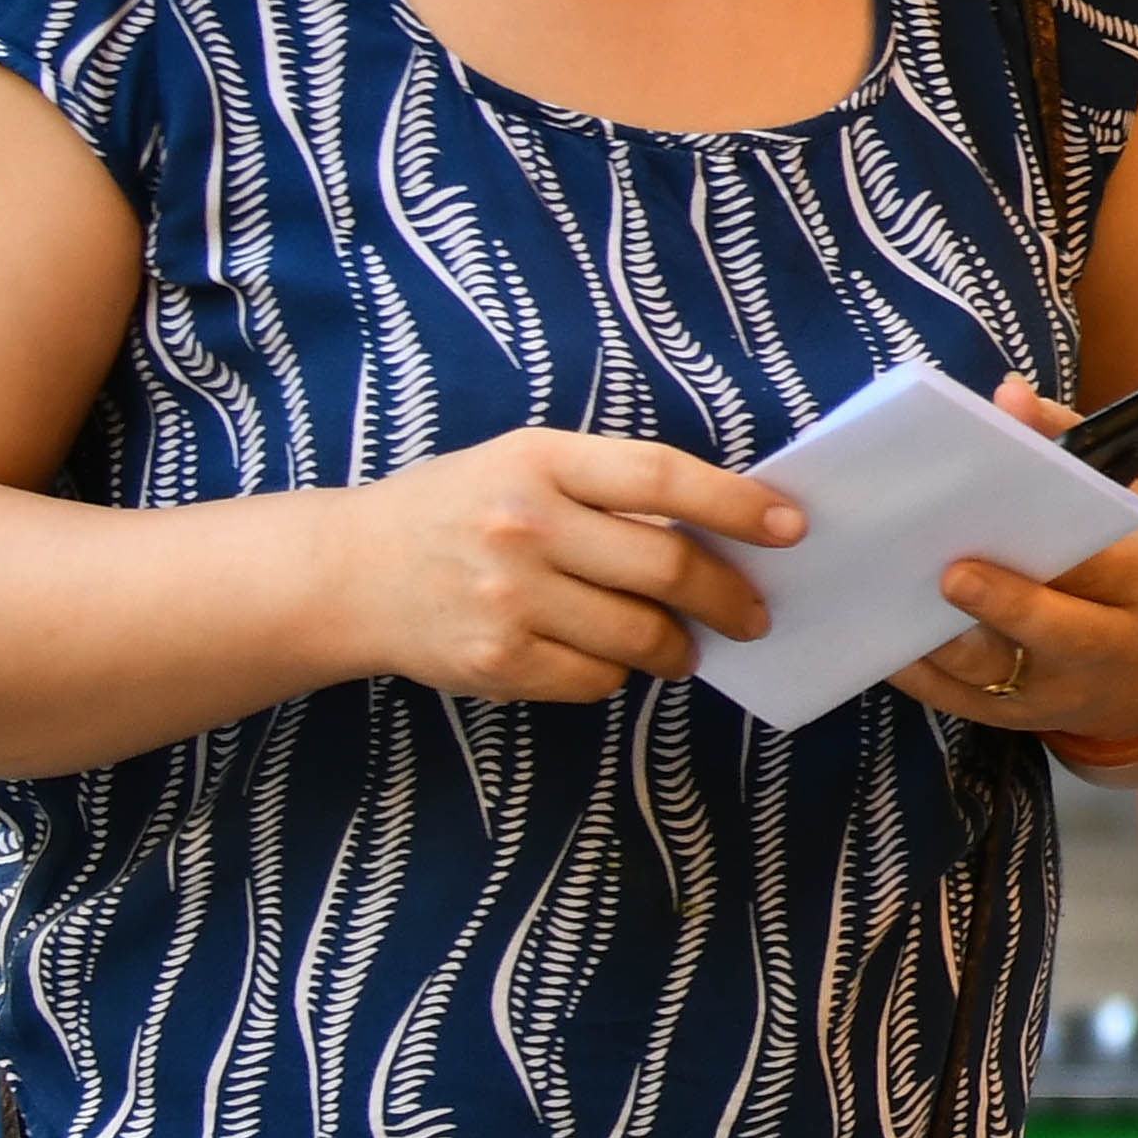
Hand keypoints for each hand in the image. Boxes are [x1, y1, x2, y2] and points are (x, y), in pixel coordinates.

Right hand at [330, 427, 795, 705]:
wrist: (346, 574)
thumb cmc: (456, 509)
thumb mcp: (523, 465)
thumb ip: (607, 487)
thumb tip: (718, 529)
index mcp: (540, 460)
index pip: (663, 478)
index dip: (737, 505)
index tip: (790, 527)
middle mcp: (524, 525)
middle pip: (666, 568)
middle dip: (730, 597)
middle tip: (754, 614)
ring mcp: (508, 597)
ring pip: (640, 635)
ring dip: (680, 647)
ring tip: (684, 646)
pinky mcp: (497, 660)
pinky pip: (595, 678)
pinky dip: (617, 673)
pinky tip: (608, 658)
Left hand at [892, 381, 1137, 760]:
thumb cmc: (1110, 565)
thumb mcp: (1111, 501)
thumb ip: (1063, 440)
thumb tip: (1007, 392)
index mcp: (1136, 580)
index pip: (1103, 565)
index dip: (1057, 542)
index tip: (1002, 520)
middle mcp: (1105, 643)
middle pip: (1057, 632)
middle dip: (1005, 605)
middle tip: (950, 575)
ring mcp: (1055, 692)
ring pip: (997, 677)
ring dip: (947, 646)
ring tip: (901, 607)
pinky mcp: (1011, 721)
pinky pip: (955, 702)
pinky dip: (918, 674)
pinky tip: (884, 640)